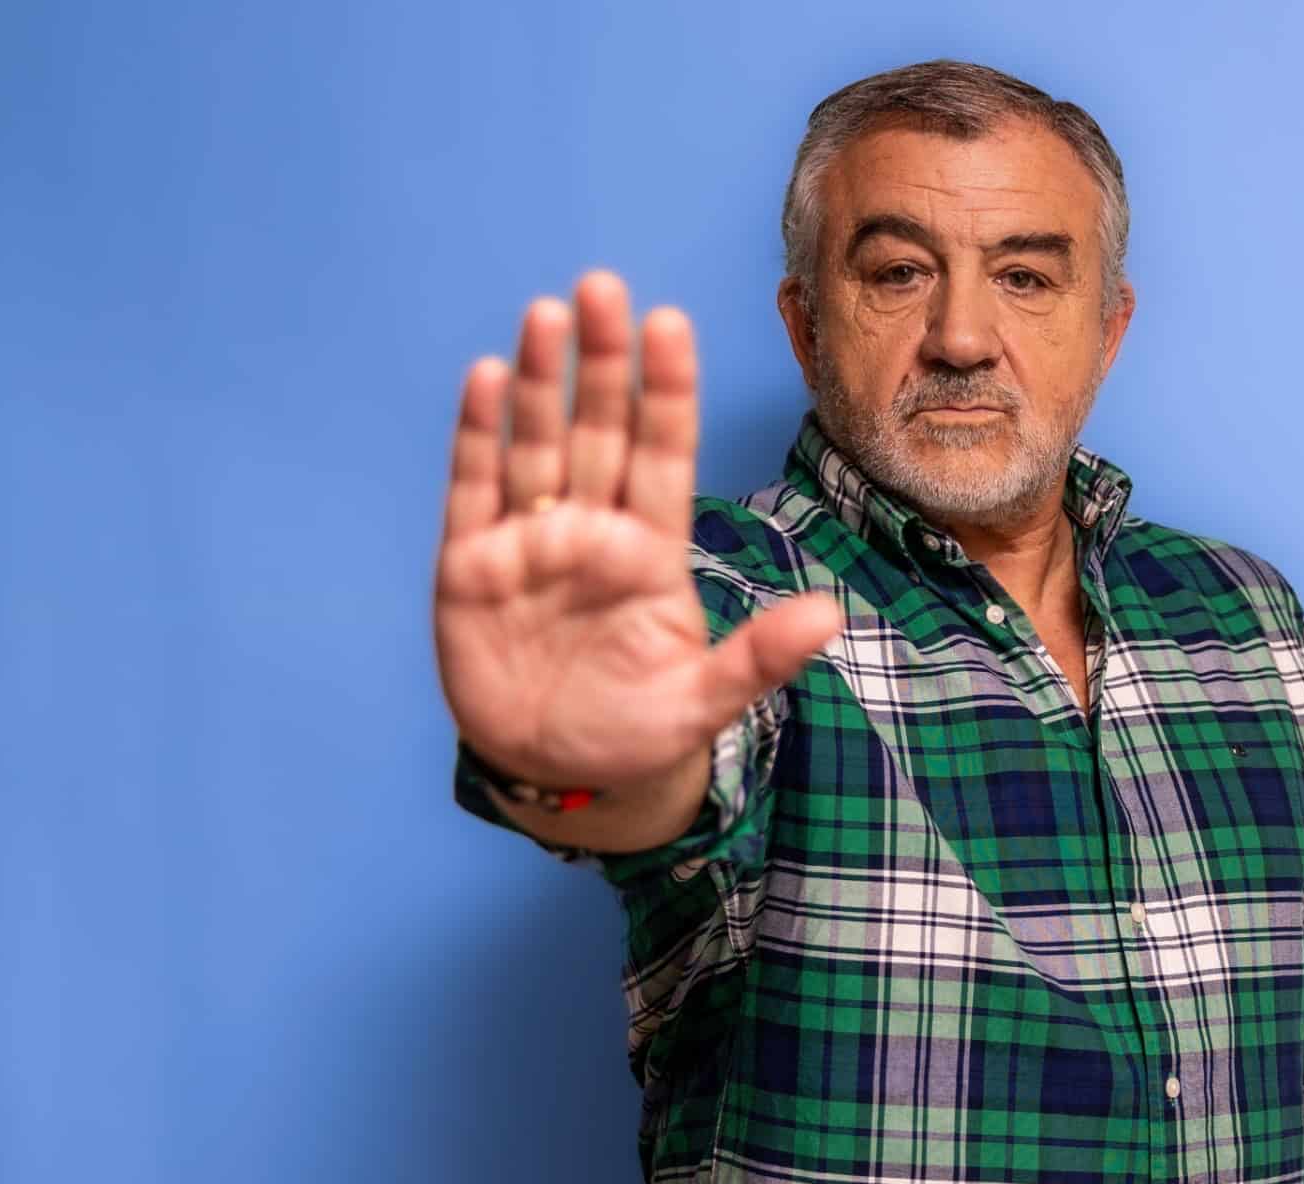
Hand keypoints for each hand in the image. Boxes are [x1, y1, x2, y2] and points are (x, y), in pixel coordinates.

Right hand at [434, 271, 841, 789]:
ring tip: (548, 315)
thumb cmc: (635, 731)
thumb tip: (831, 615)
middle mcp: (591, 530)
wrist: (556, 776)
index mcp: (651, 549)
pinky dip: (479, 436)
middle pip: (599, 430)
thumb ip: (759, 657)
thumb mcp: (702, 701)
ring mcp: (529, 542)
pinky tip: (488, 379)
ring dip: (541, 382)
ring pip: (536, 444)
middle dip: (602, 363)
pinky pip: (474, 489)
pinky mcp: (471, 566)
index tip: (671, 324)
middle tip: (603, 287)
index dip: (666, 391)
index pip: (664, 453)